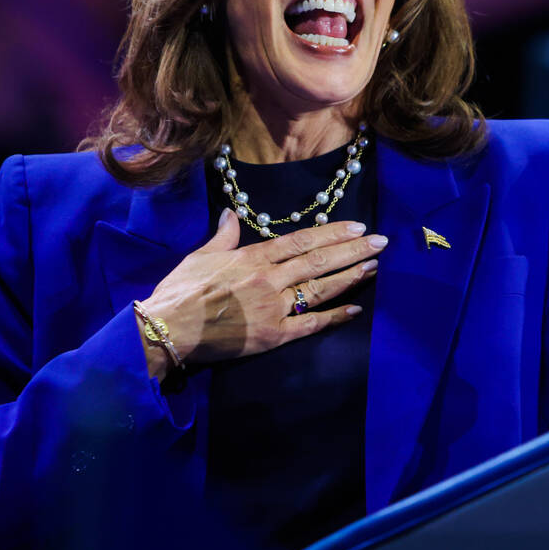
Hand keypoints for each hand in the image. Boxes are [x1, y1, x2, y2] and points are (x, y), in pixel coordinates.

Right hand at [136, 208, 386, 379]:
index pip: (302, 241)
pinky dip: (334, 317)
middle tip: (381, 241)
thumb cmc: (180, 292)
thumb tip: (230, 213)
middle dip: (353, 249)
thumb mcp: (200, 256)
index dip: (333, 232)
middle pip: (319, 261)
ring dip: (349, 277)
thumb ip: (223, 236)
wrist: (167, 330)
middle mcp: (269, 279)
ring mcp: (273, 308)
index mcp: (253, 257)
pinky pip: (309, 325)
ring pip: (319, 289)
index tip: (358, 226)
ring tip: (374, 267)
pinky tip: (355, 310)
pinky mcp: (273, 336)